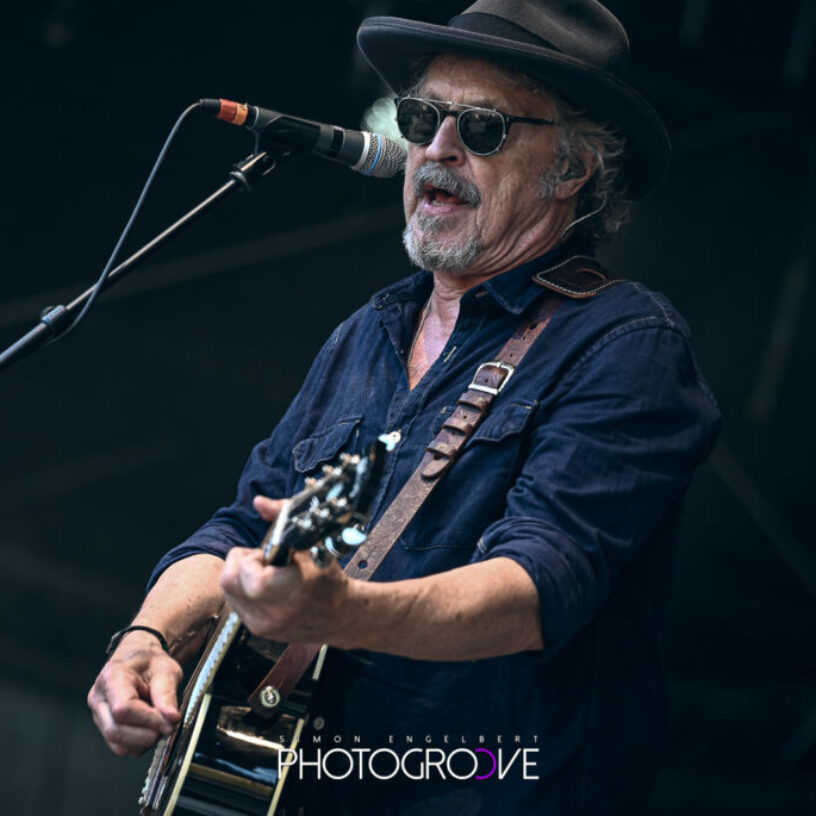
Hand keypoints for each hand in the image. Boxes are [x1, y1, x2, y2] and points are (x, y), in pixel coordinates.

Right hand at [87, 632, 182, 756]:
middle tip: (169, 725)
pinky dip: (140, 745)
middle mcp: (99, 698)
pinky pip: (121, 747)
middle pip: (116, 730)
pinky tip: (151, 728)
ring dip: (144, 742)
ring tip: (161, 724)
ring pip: (117, 744)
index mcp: (112, 677)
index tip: (171, 720)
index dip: (148, 719)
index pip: (123, 709)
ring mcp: (99, 715)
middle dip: (147, 734)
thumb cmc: (151, 663)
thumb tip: (172, 719)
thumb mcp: (166, 670)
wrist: (140, 660)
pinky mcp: (105, 728)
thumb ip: (168, 694)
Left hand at [220, 495, 351, 642]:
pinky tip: (265, 584)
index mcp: (292, 592)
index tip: (269, 554)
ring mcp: (263, 624)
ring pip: (227, 590)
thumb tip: (260, 502)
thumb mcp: (313, 543)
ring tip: (267, 571)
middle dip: (242, 562)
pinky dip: (244, 587)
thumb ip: (283, 516)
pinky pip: (234, 601)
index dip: (252, 560)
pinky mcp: (257, 629)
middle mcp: (274, 613)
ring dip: (242, 574)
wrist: (339, 614)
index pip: (253, 579)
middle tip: (264, 559)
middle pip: (229, 581)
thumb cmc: (328, 578)